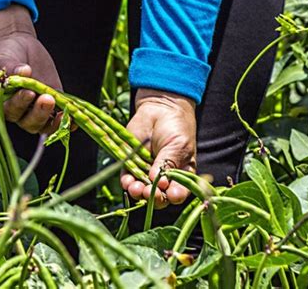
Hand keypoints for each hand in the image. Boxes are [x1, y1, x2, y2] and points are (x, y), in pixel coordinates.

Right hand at [0, 5, 61, 133]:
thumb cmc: (4, 55)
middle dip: (40, 113)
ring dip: (55, 122)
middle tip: (47, 99)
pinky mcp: (53, 103)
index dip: (20, 104)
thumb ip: (10, 68)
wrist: (17, 46)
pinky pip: (60, 117)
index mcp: (4, 104)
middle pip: (30, 122)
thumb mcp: (2, 59)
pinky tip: (74, 119)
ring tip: (63, 112)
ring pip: (46, 125)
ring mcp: (38, 109)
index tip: (29, 92)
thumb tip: (23, 71)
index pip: (11, 111)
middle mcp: (21, 112)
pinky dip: (67, 121)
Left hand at [120, 89, 196, 208]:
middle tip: (152, 193)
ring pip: (142, 191)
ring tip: (136, 188)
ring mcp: (146, 173)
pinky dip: (127, 182)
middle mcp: (163, 179)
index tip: (172, 194)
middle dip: (155, 198)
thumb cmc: (175, 128)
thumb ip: (169, 163)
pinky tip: (128, 182)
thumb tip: (158, 183)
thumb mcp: (178, 145)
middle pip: (159, 197)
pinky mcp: (131, 165)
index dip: (175, 196)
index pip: (178, 193)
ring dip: (139, 193)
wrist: (159, 109)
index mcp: (181, 176)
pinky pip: (128, 178)